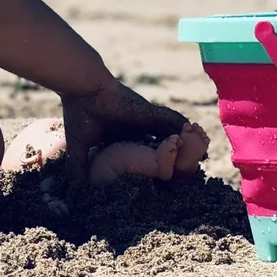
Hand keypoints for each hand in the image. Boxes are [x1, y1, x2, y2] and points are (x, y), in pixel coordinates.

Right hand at [61, 79, 186, 183]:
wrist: (82, 88)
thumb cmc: (79, 112)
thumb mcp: (79, 145)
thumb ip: (79, 165)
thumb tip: (74, 188)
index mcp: (124, 134)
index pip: (147, 151)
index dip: (158, 161)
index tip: (166, 176)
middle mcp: (139, 126)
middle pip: (165, 144)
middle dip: (178, 155)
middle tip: (192, 171)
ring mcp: (146, 118)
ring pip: (173, 133)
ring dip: (188, 144)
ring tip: (202, 156)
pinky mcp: (150, 111)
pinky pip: (174, 121)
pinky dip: (186, 130)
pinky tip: (197, 141)